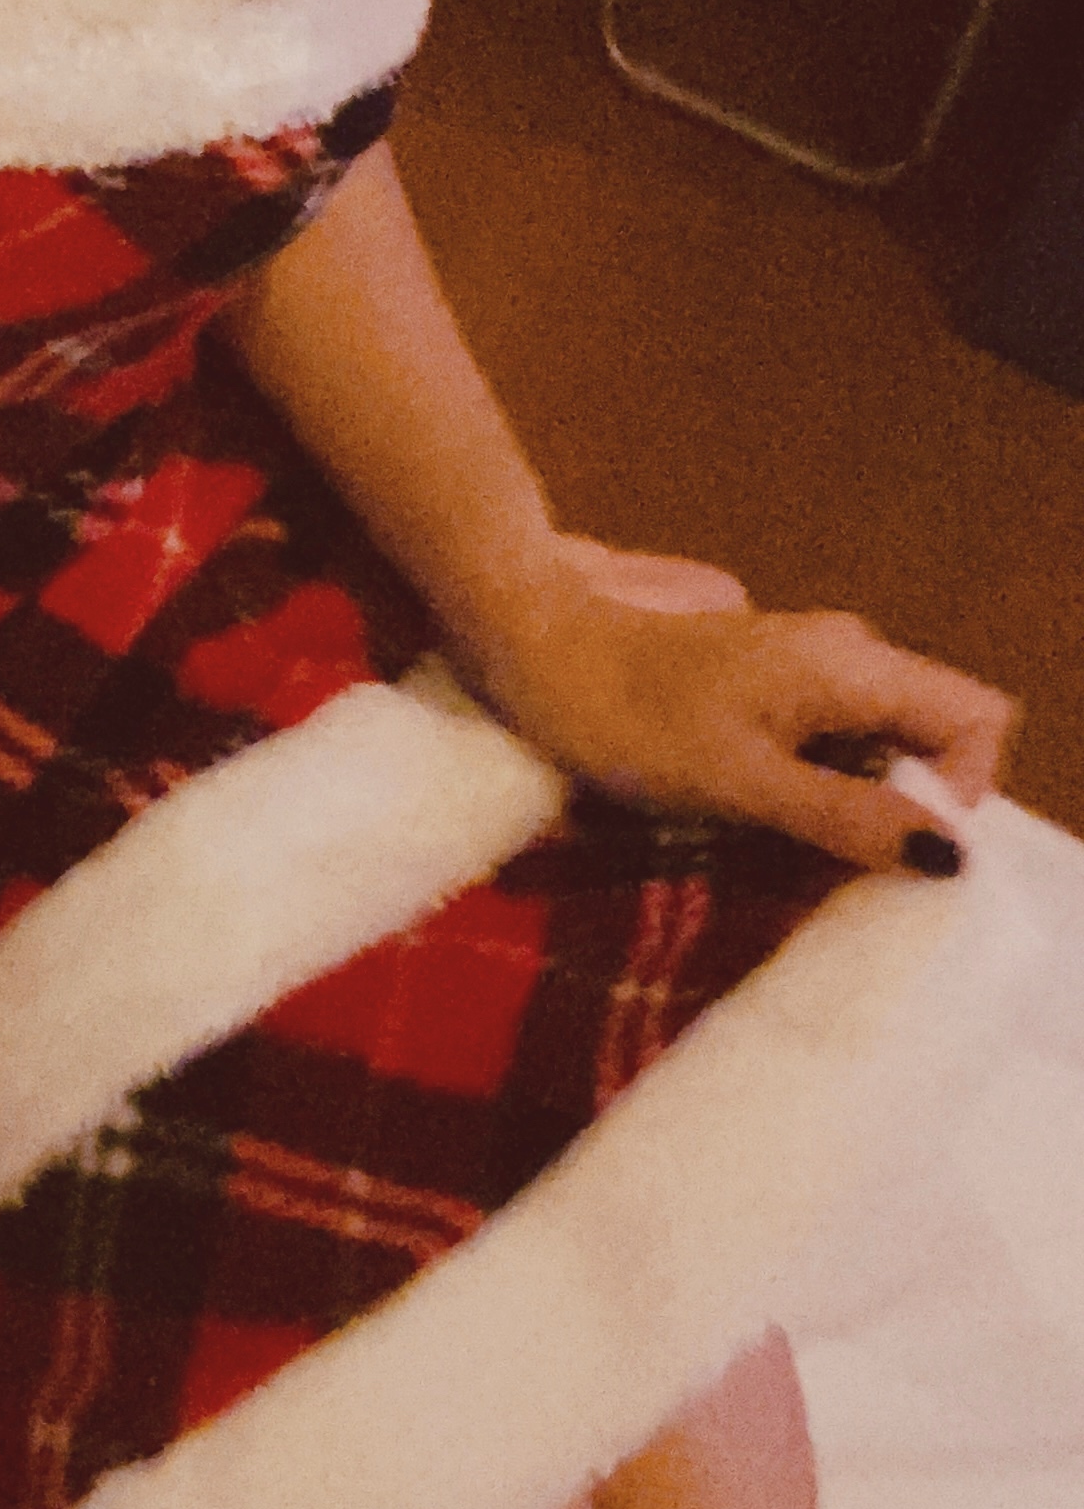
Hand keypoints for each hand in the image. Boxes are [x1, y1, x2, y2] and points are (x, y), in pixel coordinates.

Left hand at [460, 535, 1018, 873]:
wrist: (532, 641)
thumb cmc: (628, 714)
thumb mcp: (742, 783)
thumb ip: (846, 816)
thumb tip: (948, 854)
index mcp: (852, 666)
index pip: (975, 719)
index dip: (956, 790)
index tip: (891, 845)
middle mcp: (843, 655)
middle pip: (926, 741)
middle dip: (893, 812)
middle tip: (823, 867)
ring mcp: (801, 667)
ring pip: (870, 750)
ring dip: (842, 809)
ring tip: (771, 847)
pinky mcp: (760, 686)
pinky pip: (819, 745)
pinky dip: (801, 790)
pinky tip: (745, 817)